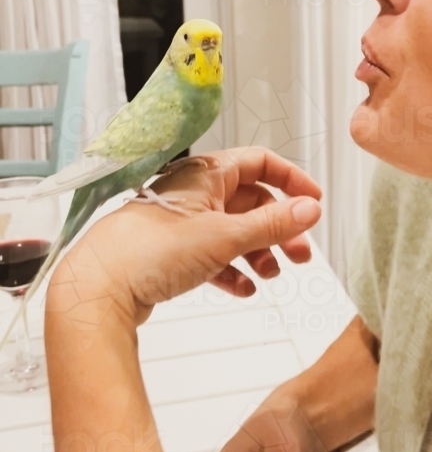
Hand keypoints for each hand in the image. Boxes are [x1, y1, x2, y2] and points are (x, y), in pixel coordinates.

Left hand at [47, 147, 321, 326]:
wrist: (100, 288)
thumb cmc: (150, 250)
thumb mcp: (226, 236)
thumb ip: (273, 223)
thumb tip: (309, 209)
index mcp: (207, 173)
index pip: (260, 162)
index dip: (291, 180)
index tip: (312, 201)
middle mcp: (194, 192)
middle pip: (250, 201)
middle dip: (279, 227)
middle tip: (299, 252)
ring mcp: (181, 222)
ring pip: (232, 230)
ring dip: (258, 250)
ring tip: (272, 273)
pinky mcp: (170, 251)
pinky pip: (212, 254)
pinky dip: (232, 268)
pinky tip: (243, 287)